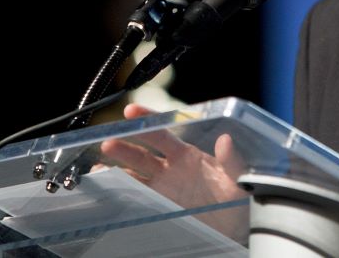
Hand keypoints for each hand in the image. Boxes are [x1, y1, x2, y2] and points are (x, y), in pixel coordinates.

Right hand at [99, 103, 249, 237]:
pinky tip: (107, 189)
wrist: (236, 226)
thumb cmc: (239, 197)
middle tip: (109, 142)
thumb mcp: (239, 177)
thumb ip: (232, 160)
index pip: (163, 133)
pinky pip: (136, 196)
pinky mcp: (159, 206)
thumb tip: (225, 140)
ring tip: (99, 167)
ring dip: (116, 169)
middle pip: (142, 154)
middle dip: (125, 146)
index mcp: (188, 155)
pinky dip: (120, 191)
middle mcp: (170, 168)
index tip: (131, 112)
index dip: (147, 120)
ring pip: (134, 174)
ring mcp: (163, 187)